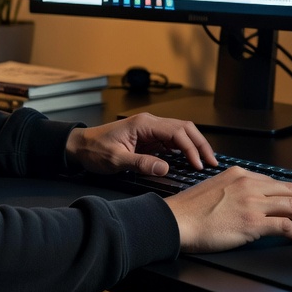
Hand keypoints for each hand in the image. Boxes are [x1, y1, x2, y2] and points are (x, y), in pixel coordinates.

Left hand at [65, 112, 216, 174]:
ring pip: (180, 134)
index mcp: (144, 124)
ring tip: (205, 162)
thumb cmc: (94, 150)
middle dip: (200, 144)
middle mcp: (150, 123)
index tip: (199, 164)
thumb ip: (141, 163)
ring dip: (194, 146)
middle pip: (184, 129)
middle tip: (212, 162)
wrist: (79, 147)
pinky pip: (171, 142)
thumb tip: (165, 168)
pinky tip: (189, 161)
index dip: (191, 148)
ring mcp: (150, 130)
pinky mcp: (148, 139)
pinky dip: (183, 150)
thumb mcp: (116, 160)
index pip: (177, 132)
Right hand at [165, 167, 291, 251]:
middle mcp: (249, 184)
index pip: (275, 182)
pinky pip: (285, 225)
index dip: (291, 196)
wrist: (176, 221)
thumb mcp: (215, 188)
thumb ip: (235, 190)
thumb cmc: (190, 211)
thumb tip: (250, 203)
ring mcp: (252, 202)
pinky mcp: (253, 222)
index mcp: (239, 174)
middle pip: (290, 191)